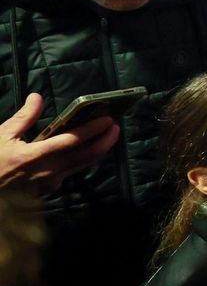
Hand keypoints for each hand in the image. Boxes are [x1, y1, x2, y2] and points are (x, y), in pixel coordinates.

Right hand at [0, 94, 118, 193]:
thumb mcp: (2, 136)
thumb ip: (24, 117)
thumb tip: (37, 97)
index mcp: (34, 156)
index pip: (71, 141)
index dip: (92, 130)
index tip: (108, 119)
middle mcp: (47, 172)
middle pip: (86, 156)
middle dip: (105, 141)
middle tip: (116, 126)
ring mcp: (50, 183)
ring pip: (82, 165)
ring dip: (98, 150)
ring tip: (108, 134)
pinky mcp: (49, 189)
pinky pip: (72, 171)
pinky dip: (83, 159)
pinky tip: (88, 148)